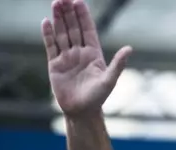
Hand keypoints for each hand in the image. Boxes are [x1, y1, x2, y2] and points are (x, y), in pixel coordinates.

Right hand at [41, 0, 131, 116]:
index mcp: (94, 54)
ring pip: (62, 34)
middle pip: (73, 29)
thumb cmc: (98, 97)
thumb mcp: (110, 80)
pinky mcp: (55, 65)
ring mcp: (67, 58)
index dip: (83, 16)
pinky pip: (51, 46)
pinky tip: (46, 22)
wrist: (82, 111)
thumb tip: (129, 48)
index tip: (79, 1)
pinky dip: (48, 34)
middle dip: (69, 13)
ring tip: (55, 3)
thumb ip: (118, 64)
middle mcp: (80, 53)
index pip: (88, 30)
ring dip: (58, 19)